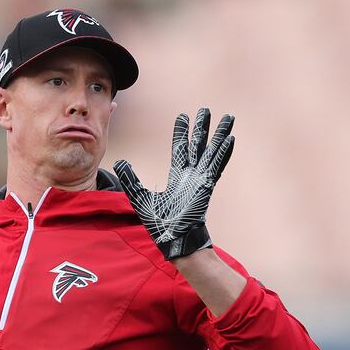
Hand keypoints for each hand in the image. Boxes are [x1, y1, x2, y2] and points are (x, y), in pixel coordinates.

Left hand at [113, 108, 234, 259]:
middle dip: (201, 127)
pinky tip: (230, 139)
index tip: (183, 117)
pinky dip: (223, 153)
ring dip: (219, 134)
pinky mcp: (207, 186)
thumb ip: (131, 178)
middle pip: (198, 145)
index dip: (182, 133)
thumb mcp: (139, 196)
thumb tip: (120, 162)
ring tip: (228, 117)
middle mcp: (191, 175)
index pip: (180, 149)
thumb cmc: (159, 223)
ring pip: (212, 151)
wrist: (172, 239)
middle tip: (205, 109)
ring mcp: (201, 180)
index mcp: (178, 177)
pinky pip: (216, 166)